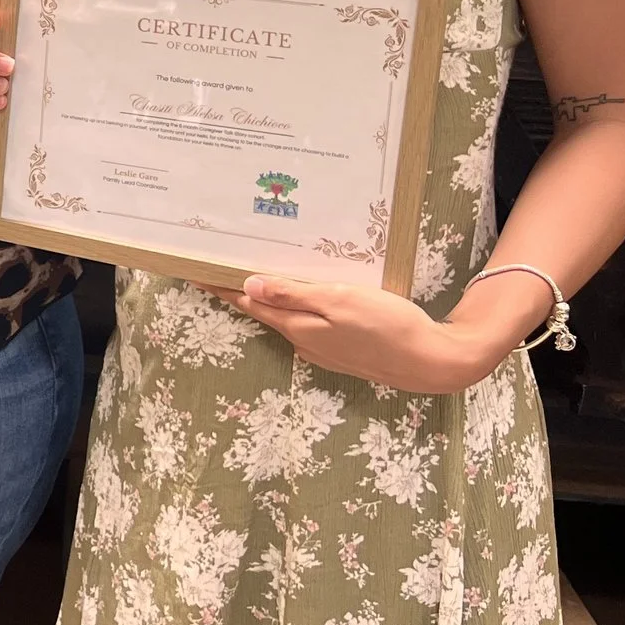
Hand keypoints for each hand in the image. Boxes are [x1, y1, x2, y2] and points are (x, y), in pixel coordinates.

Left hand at [230, 276, 497, 393]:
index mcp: (297, 326)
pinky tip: (302, 294)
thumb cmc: (388, 326)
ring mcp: (322, 347)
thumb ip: (294, 294)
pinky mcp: (341, 348)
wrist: (431, 361)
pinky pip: (308, 322)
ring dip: (268, 296)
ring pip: (286, 316)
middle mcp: (303, 339)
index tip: (192, 271)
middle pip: (263, 308)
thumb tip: (248, 286)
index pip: (247, 302)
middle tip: (217, 263)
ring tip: (252, 272)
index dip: (219, 286)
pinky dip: (297, 305)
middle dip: (239, 288)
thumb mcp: (339, 301)